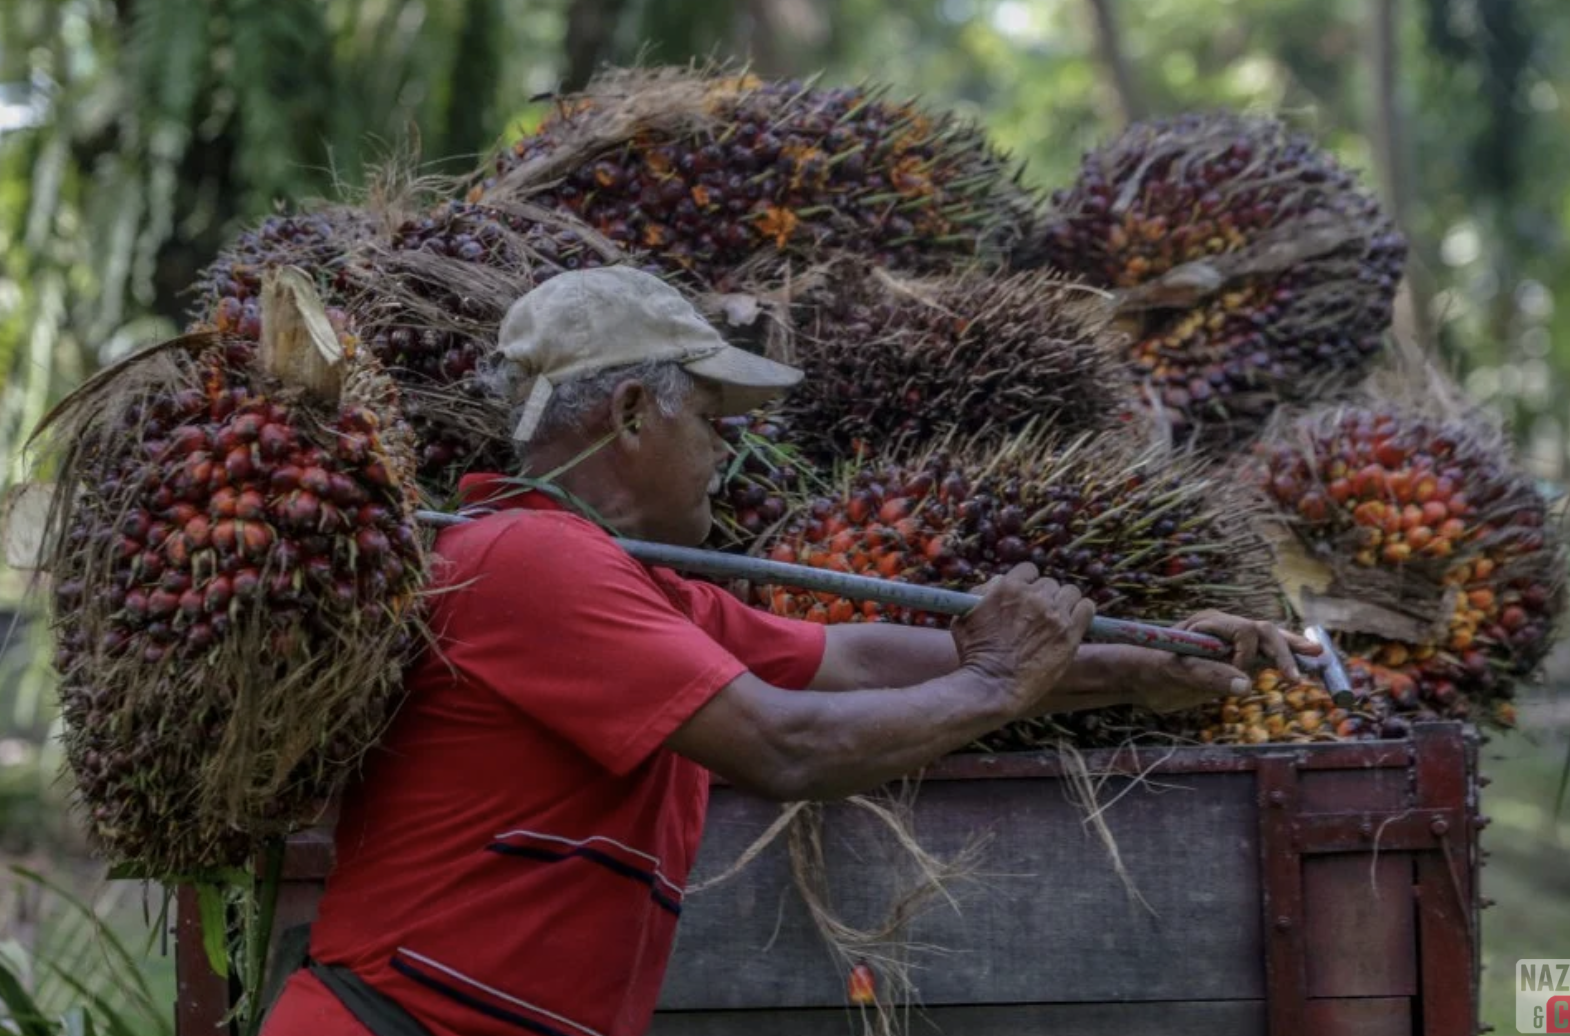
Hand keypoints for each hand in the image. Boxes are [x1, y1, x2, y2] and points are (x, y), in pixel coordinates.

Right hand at [950, 563, 1095, 718]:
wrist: (993, 685)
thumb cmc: (974, 653)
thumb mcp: (965, 615)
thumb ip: (982, 593)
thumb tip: (1001, 581)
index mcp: (1008, 588)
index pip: (1028, 570)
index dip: (1027, 583)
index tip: (1026, 596)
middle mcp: (1034, 597)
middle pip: (1050, 583)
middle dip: (1044, 596)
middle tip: (1038, 615)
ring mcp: (1054, 615)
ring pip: (1070, 593)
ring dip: (1064, 603)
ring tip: (1057, 619)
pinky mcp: (1070, 633)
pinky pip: (1087, 608)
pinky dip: (1082, 611)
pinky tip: (1074, 621)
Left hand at [1112, 611, 1323, 713]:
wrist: (1144, 678)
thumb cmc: (1154, 672)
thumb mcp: (1176, 675)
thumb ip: (1209, 677)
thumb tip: (1246, 685)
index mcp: (1207, 624)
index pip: (1243, 631)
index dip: (1247, 655)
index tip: (1239, 678)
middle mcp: (1223, 627)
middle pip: (1264, 631)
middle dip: (1284, 650)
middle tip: (1296, 676)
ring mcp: (1232, 640)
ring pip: (1271, 639)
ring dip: (1293, 649)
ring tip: (1319, 658)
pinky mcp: (1237, 656)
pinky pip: (1267, 653)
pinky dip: (1286, 658)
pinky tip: (1309, 663)